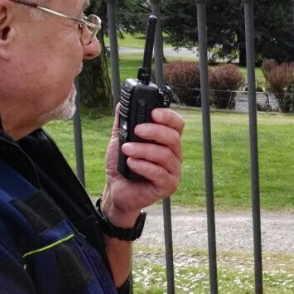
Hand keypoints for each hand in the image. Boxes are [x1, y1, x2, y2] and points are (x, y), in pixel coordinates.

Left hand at [102, 106, 185, 225]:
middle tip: (136, 130)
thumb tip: (121, 104)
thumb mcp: (120, 140)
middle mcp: (174, 155)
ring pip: (166, 155)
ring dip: (144, 150)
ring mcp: (173, 171)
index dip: (168, 117)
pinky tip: (131, 164)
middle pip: (173, 138)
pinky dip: (144, 166)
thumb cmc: (122, 165)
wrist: (117, 190)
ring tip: (126, 150)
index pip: (177, 124)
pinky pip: (160, 173)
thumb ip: (123, 122)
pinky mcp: (169, 186)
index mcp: (166, 141)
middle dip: (154, 131)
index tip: (152, 113)